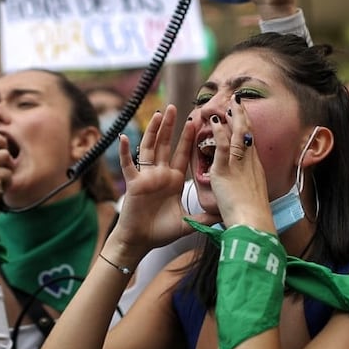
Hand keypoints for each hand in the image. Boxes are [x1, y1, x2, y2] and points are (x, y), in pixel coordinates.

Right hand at [110, 106, 198, 257]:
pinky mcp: (133, 183)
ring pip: (149, 148)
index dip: (187, 138)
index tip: (194, 121)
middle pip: (165, 145)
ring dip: (153, 131)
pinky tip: (123, 138)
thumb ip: (205, 217)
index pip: (182, 154)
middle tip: (175, 107)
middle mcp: (160, 174)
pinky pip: (128, 165)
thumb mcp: (188, 223)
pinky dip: (125, 152)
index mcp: (174, 180)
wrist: (140, 242)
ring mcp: (146, 177)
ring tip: (158, 114)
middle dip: (170, 126)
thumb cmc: (161, 232)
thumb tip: (225, 216)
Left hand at [204, 98, 272, 230]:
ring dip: (233, 117)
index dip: (247, 127)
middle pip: (248, 133)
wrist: (254, 224)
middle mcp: (250, 164)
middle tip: (237, 101)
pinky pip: (223, 147)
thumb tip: (246, 193)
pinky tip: (216, 121)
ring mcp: (239, 166)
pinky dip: (220, 133)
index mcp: (255, 170)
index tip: (244, 115)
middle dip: (242, 116)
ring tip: (228, 103)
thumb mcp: (252, 200)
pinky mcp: (225, 171)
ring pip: (238, 135)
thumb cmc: (253, 218)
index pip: (251, 143)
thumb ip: (247, 192)